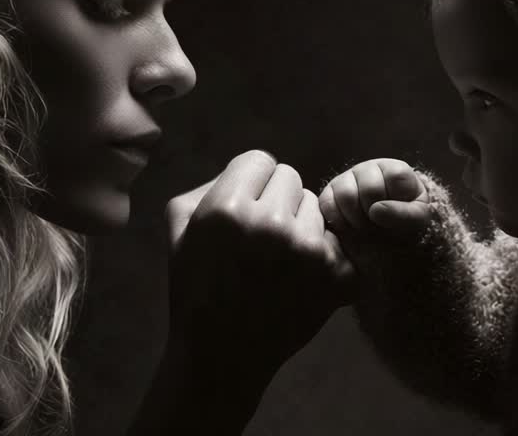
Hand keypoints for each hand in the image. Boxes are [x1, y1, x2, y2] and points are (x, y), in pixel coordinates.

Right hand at [164, 150, 353, 384]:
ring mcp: (309, 251)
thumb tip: (250, 169)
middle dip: (277, 202)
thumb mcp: (178, 229)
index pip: (261, 159)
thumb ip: (209, 185)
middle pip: (292, 178)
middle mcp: (271, 224)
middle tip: (260, 240)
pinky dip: (324, 257)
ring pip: (315, 208)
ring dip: (300, 227)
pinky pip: (338, 241)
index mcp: (228, 209)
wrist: (221, 357)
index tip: (243, 211)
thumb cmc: (196, 289)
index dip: (251, 183)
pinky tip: (299, 280)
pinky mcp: (339, 277)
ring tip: (277, 262)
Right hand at [319, 158, 432, 236]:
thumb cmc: (405, 223)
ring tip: (365, 228)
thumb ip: (404, 214)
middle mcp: (369, 169)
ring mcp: (347, 179)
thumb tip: (375, 210)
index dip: (396, 203)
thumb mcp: (417, 220)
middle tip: (380, 227)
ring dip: (357, 220)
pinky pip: (327, 204)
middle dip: (376, 215)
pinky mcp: (329, 193)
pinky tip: (350, 228)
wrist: (387, 237)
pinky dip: (339, 222)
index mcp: (394, 170)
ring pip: (346, 194)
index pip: (394, 177)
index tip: (399, 217)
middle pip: (369, 189)